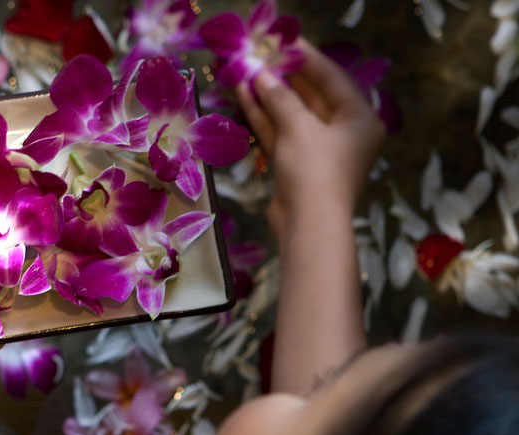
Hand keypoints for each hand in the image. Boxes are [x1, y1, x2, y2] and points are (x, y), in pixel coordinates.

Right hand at [236, 38, 385, 239]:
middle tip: (259, 55)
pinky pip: (281, 132)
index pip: (332, 78)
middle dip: (283, 76)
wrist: (308, 225)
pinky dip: (265, 117)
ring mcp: (319, 150)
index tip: (284, 40)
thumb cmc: (315, 170)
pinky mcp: (298, 165)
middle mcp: (344, 132)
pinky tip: (244, 96)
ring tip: (244, 72)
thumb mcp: (299, 126)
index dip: (306, 57)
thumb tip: (261, 74)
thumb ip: (280, 96)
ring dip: (268, 95)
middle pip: (311, 96)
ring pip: (292, 115)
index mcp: (360, 119)